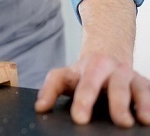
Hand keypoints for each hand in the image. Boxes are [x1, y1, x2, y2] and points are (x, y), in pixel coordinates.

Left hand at [35, 53, 149, 127]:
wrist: (105, 55)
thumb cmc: (82, 72)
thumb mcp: (64, 76)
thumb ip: (50, 89)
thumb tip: (40, 108)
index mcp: (91, 66)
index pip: (86, 84)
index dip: (83, 101)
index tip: (80, 118)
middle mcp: (114, 69)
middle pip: (116, 86)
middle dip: (117, 104)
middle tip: (120, 123)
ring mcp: (131, 76)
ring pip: (138, 88)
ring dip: (142, 103)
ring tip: (141, 120)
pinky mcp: (144, 84)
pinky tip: (149, 118)